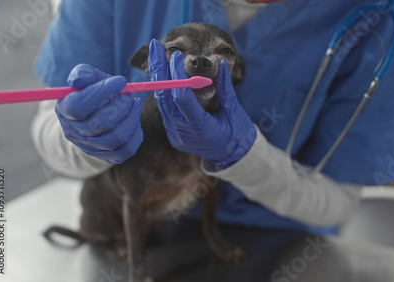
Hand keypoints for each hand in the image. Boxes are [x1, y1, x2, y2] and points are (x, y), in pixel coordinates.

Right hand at [55, 64, 142, 163]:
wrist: (90, 119)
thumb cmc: (90, 94)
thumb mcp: (86, 80)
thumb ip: (84, 74)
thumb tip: (82, 78)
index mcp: (65, 111)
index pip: (79, 105)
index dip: (102, 92)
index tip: (121, 81)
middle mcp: (75, 132)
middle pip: (101, 123)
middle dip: (121, 106)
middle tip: (130, 94)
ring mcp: (91, 147)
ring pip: (116, 137)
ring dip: (131, 118)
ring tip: (134, 103)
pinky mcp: (107, 157)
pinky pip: (127, 150)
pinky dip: (136, 134)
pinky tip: (134, 120)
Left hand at [148, 39, 255, 167]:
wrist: (232, 157)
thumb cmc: (237, 134)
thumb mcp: (234, 110)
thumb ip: (225, 88)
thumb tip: (219, 64)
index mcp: (201, 128)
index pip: (182, 98)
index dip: (178, 75)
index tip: (179, 56)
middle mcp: (183, 132)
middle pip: (165, 97)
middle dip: (159, 70)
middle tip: (155, 46)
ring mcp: (176, 134)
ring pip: (161, 103)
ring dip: (158, 78)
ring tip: (156, 56)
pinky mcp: (173, 133)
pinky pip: (164, 110)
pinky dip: (163, 91)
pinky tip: (162, 75)